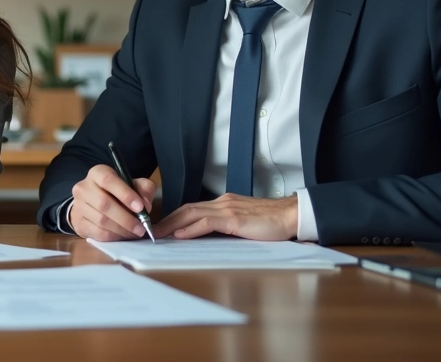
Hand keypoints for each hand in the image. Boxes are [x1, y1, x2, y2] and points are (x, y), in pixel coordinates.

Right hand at [68, 164, 155, 241]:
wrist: (93, 203)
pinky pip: (97, 233)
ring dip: (121, 229)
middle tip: (141, 227)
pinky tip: (123, 236)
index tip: (140, 207)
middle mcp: (83, 187)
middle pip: (104, 204)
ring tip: (134, 233)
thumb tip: (145, 206)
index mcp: (97, 173)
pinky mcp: (78, 222)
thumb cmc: (117, 192)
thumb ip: (144, 190)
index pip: (108, 180)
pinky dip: (113, 237)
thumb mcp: (134, 185)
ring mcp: (78, 205)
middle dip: (126, 218)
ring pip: (101, 220)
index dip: (125, 194)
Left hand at [153, 192, 297, 240]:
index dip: (174, 217)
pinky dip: (191, 228)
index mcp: (223, 204)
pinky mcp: (234, 219)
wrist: (291, 215)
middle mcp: (222, 203)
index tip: (160, 227)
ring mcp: (227, 209)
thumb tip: (207, 238)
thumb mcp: (243, 223)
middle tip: (149, 230)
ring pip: (192, 213)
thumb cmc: (271, 222)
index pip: (192, 208)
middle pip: (186, 209)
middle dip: (166, 220)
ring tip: (157, 234)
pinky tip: (180, 235)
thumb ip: (226, 226)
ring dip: (172, 224)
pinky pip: (208, 222)